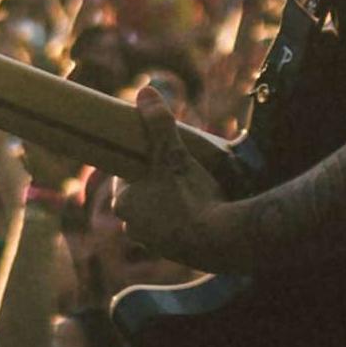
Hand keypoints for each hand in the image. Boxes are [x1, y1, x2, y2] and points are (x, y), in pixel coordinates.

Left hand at [112, 91, 247, 269]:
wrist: (220, 240)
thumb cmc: (192, 196)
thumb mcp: (174, 154)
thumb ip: (159, 124)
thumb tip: (145, 91)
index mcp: (124, 204)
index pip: (126, 177)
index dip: (142, 163)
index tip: (159, 154)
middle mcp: (133, 228)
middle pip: (143, 196)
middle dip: (158, 184)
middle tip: (180, 168)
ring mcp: (155, 244)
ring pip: (160, 216)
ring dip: (172, 204)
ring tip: (195, 189)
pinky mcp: (177, 255)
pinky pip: (177, 232)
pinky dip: (187, 222)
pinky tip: (204, 212)